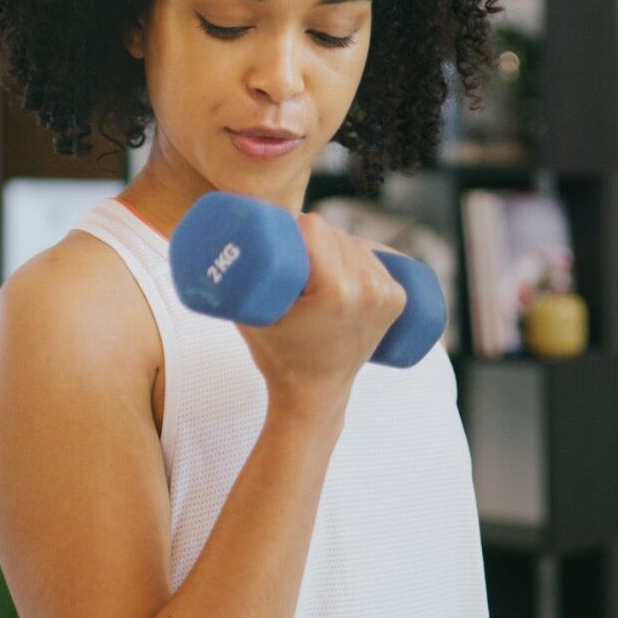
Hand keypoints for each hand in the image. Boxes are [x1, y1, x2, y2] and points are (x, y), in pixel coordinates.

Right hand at [237, 212, 407, 428]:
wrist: (315, 393)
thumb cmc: (277, 355)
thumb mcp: (251, 315)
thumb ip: (234, 277)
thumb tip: (220, 233)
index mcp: (336, 291)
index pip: (315, 228)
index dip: (294, 224)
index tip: (280, 233)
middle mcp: (368, 289)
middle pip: (336, 233)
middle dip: (312, 234)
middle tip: (291, 249)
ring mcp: (387, 295)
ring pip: (356, 243)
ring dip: (336, 243)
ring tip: (313, 260)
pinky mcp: (397, 299)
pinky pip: (377, 260)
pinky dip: (360, 255)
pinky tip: (346, 260)